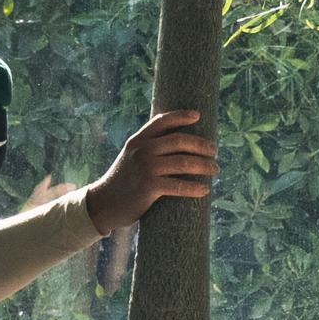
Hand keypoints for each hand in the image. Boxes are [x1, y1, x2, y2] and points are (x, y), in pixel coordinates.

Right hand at [84, 111, 216, 233]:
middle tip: (214, 151)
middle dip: (201, 145)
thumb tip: (177, 143)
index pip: (162, 120)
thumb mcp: (131, 156)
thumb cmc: (123, 181)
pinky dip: (194, 187)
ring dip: (204, 165)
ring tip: (214, 169)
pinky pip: (178, 185)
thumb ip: (149, 148)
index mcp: (138, 140)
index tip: (198, 116)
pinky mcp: (148, 186)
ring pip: (183, 162)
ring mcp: (145, 168)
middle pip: (179, 140)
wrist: (104, 203)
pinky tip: (204, 190)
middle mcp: (142, 150)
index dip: (181, 116)